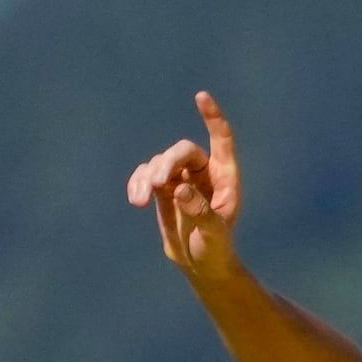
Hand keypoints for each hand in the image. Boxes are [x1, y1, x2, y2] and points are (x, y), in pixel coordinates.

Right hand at [122, 89, 245, 282]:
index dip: (212, 117)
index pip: (221, 138)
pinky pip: (146, 176)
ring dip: (147, 178)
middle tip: (156, 182)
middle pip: (182, 152)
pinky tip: (137, 200)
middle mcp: (204, 172)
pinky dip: (138, 183)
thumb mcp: (213, 235)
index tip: (201, 97)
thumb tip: (179, 189)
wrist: (199, 264)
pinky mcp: (163, 189)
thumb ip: (199, 212)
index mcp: (225, 177)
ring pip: (160, 163)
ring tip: (141, 200)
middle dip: (167, 163)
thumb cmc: (215, 249)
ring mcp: (181, 178)